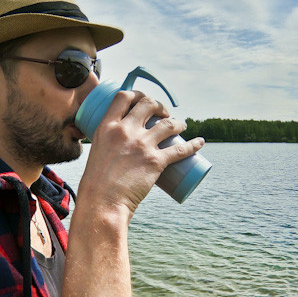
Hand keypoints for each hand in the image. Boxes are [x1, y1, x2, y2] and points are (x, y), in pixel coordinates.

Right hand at [78, 90, 204, 217]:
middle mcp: (125, 131)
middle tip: (164, 114)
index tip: (144, 100)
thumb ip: (109, 145)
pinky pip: (181, 149)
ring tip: (182, 125)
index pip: (123, 97)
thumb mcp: (98, 153)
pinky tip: (200, 143)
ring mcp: (142, 145)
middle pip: (149, 104)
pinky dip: (194, 145)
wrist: (103, 202)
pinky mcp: (155, 162)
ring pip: (168, 124)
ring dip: (179, 122)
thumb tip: (120, 146)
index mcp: (107, 127)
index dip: (137, 94)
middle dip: (160, 105)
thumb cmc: (96, 183)